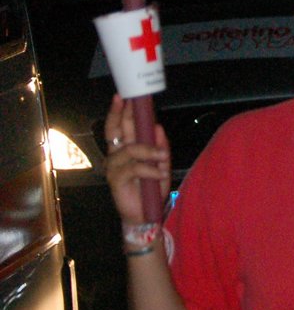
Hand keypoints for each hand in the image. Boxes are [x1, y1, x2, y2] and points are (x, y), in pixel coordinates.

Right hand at [103, 95, 169, 225]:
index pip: (119, 127)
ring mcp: (114, 168)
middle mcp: (116, 156)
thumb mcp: (161, 163)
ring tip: (163, 158)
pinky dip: (151, 169)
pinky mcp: (116, 180)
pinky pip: (135, 167)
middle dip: (123, 115)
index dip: (119, 112)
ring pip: (131, 149)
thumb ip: (160, 145)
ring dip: (150, 151)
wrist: (147, 213)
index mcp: (126, 149)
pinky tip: (159, 174)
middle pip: (116, 131)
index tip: (123, 96)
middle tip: (129, 101)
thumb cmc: (152, 187)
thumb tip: (157, 126)